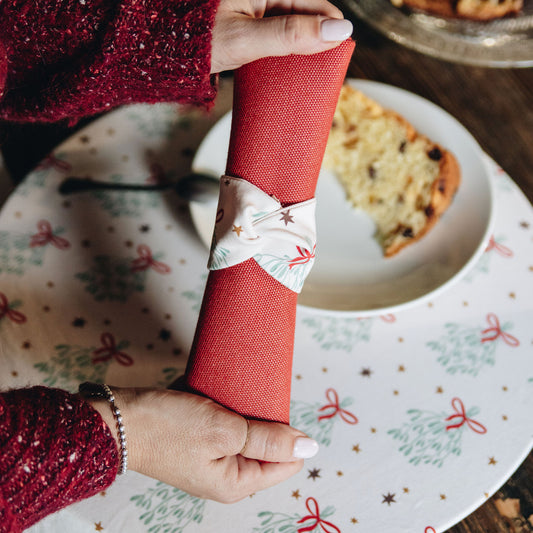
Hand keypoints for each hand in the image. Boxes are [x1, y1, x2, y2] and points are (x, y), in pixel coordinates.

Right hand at [88, 387, 318, 501]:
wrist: (118, 419)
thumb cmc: (168, 427)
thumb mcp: (224, 431)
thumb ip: (268, 440)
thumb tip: (310, 448)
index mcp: (237, 482)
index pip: (286, 462)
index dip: (287, 433)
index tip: (273, 405)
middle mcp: (227, 474)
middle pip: (267, 445)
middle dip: (265, 419)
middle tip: (253, 395)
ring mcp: (212, 457)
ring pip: (247, 430)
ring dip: (247, 409)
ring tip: (236, 390)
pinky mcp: (200, 439)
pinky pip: (227, 422)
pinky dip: (228, 405)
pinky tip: (222, 391)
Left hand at [210, 0, 353, 72]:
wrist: (161, 51)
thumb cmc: (197, 40)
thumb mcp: (248, 39)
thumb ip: (292, 35)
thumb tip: (339, 31)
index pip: (314, 3)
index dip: (331, 26)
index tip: (342, 51)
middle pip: (304, 14)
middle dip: (316, 38)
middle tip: (326, 68)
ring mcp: (253, 9)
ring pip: (291, 26)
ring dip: (300, 48)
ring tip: (309, 72)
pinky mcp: (246, 25)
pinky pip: (275, 36)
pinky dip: (283, 52)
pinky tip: (287, 69)